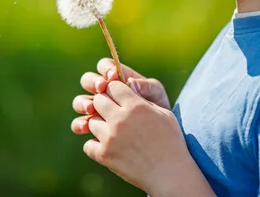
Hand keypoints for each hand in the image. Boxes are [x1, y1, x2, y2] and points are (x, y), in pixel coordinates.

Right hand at [71, 59, 170, 134]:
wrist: (161, 142)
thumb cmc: (159, 112)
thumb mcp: (158, 98)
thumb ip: (147, 87)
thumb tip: (131, 82)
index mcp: (118, 80)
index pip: (105, 66)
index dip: (106, 69)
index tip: (113, 76)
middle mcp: (104, 93)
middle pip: (88, 81)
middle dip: (93, 83)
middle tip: (101, 89)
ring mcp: (97, 110)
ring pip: (80, 102)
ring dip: (83, 103)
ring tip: (91, 108)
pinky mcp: (94, 129)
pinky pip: (80, 124)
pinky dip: (80, 124)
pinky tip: (85, 128)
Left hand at [82, 80, 207, 194]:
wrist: (170, 174)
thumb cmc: (171, 141)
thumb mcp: (163, 113)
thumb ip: (143, 98)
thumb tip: (128, 85)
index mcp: (135, 106)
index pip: (113, 86)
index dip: (115, 90)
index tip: (118, 97)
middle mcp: (120, 119)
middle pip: (98, 100)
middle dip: (104, 104)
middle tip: (112, 112)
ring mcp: (110, 137)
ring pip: (91, 121)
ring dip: (99, 125)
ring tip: (112, 132)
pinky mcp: (104, 155)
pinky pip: (88, 145)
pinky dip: (95, 146)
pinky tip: (107, 147)